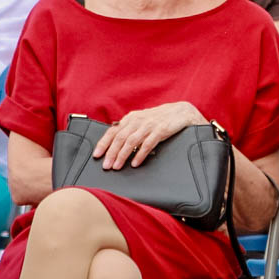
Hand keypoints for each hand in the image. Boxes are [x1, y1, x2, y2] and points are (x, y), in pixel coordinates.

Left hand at [92, 101, 207, 169]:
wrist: (182, 112)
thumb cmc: (160, 118)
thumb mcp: (142, 121)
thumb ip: (130, 129)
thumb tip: (114, 144)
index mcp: (131, 118)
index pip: (113, 131)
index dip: (103, 143)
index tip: (96, 155)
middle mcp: (138, 120)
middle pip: (120, 137)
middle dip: (111, 153)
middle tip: (106, 166)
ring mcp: (149, 125)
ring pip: (131, 141)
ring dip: (122, 155)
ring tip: (117, 166)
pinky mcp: (161, 130)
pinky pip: (147, 144)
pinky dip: (140, 154)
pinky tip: (135, 163)